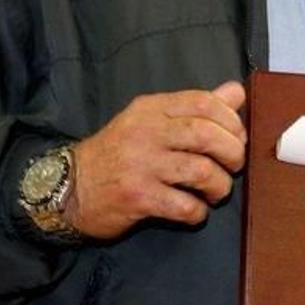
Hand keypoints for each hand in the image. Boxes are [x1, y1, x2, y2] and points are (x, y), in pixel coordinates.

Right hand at [63, 80, 246, 239]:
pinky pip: (184, 205)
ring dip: (220, 185)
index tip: (237, 137)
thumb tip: (237, 93)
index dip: (231, 120)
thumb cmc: (117, 153)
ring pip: (201, 171)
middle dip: (232, 152)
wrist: (68, 187)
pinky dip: (198, 211)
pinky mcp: (137, 197)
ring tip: (216, 192)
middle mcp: (146, 132)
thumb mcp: (150, 120)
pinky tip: (195, 210)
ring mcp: (140, 165)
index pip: (203, 102)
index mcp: (151, 108)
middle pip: (206, 134)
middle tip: (233, 166)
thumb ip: (194, 108)